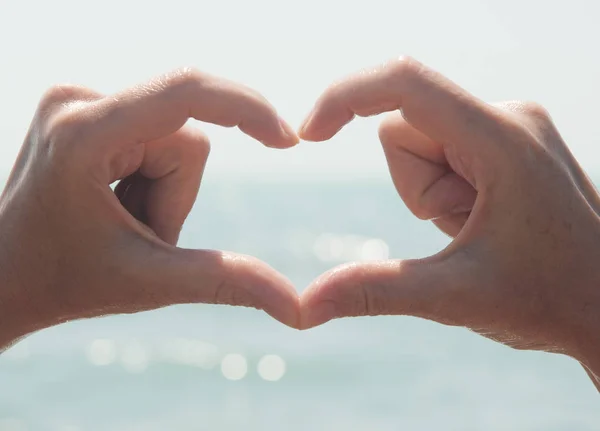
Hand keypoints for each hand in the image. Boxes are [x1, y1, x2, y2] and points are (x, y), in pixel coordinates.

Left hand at [0, 68, 299, 348]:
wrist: (3, 278)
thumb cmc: (61, 282)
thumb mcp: (148, 283)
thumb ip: (225, 283)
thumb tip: (298, 308)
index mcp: (83, 134)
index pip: (185, 91)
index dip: (246, 108)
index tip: (288, 141)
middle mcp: (77, 100)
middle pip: (186, 136)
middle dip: (177, 196)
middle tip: (136, 233)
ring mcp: (79, 100)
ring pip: (177, 138)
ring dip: (166, 190)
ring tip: (123, 220)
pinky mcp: (88, 107)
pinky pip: (158, 133)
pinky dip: (153, 176)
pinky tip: (115, 200)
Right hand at [298, 57, 599, 382]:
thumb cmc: (552, 301)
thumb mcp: (456, 297)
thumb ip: (377, 292)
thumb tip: (306, 306)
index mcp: (501, 139)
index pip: (405, 83)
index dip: (345, 97)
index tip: (309, 136)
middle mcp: (507, 117)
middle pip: (406, 129)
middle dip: (414, 186)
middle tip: (461, 228)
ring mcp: (509, 128)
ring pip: (420, 142)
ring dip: (428, 191)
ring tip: (474, 227)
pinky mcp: (506, 142)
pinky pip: (443, 151)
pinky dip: (444, 189)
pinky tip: (481, 218)